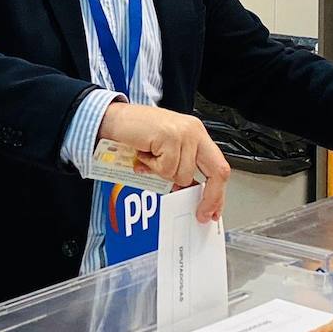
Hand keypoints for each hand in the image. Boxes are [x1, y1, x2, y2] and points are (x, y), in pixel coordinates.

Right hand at [97, 101, 229, 222]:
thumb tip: (190, 192)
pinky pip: (166, 168)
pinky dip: (151, 166)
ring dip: (162, 173)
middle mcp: (194, 132)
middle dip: (210, 197)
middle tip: (200, 213)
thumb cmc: (137, 133)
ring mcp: (184, 133)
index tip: (213, 210)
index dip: (218, 192)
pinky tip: (144, 154)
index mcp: (196, 134)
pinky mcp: (170, 136)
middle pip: (217, 171)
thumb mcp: (166, 150)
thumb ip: (181, 166)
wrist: (114, 118)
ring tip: (150, 158)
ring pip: (183, 175)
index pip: (219, 166)